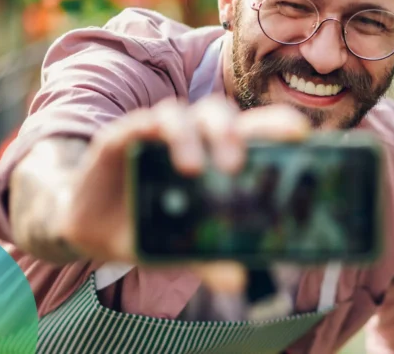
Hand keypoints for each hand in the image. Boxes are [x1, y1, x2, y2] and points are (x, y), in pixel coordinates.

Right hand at [57, 96, 309, 291]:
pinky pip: (139, 123)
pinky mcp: (121, 136)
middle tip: (235, 166)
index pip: (253, 130)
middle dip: (233, 132)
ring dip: (191, 136)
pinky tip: (153, 143)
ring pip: (182, 114)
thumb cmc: (149, 227)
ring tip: (193, 169)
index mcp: (216, 155)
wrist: (92, 228)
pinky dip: (150, 129)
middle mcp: (192, 137)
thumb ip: (208, 257)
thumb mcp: (178, 247)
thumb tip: (239, 280)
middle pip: (220, 114)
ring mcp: (157, 133)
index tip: (301, 133)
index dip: (277, 124)